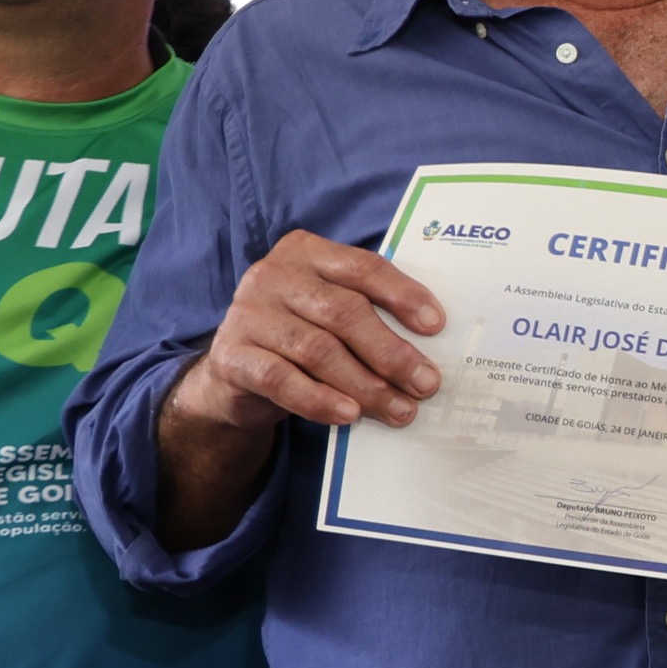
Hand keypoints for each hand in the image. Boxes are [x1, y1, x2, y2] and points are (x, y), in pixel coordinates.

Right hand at [164, 232, 445, 434]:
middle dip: (392, 353)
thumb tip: (428, 352)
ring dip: (366, 385)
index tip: (437, 326)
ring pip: (318, 350)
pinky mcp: (230, 354)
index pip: (363, 267)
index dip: (403, 295)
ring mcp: (247, 312)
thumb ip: (370, 314)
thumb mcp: (332, 314)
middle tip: (426, 385)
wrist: (239, 373)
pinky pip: (282, 379)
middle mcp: (272, 274)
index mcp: (306, 252)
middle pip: (344, 312)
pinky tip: (349, 415)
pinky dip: (320, 400)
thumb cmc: (303, 335)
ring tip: (399, 409)